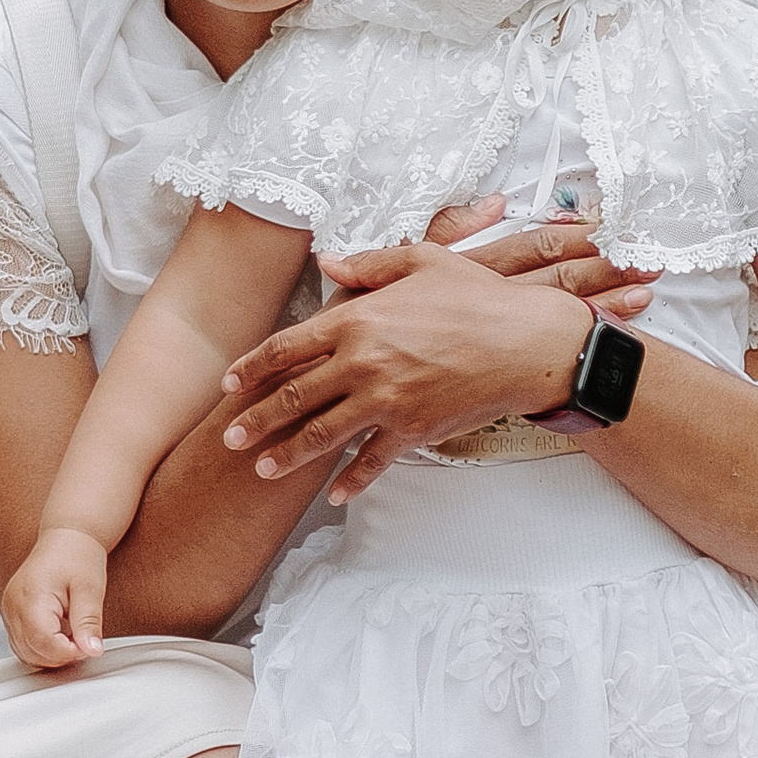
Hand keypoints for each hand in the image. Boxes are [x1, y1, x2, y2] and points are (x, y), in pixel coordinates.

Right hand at [0, 530, 107, 672]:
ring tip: (72, 637)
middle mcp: (14, 604)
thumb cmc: (77, 555)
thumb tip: (91, 649)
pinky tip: (59, 637)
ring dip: (50, 654)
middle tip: (83, 641)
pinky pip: (22, 644)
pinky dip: (41, 649)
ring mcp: (9, 610)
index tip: (86, 646)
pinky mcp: (12, 614)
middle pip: (31, 651)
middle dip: (60, 655)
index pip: (42, 641)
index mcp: (31, 596)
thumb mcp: (90, 589)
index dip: (67, 652)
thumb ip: (88, 622)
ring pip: (24, 652)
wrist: (66, 538)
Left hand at [219, 237, 656, 504]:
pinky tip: (333, 495)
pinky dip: (351, 480)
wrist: (529, 342)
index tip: (229, 383)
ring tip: (261, 469)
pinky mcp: (412, 431)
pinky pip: (372, 461)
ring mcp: (386, 401)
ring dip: (288, 455)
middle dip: (255, 421)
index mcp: (356, 319)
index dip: (252, 367)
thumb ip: (367, 265)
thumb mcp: (421, 261)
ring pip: (322, 435)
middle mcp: (362, 363)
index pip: (287, 347)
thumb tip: (326, 263)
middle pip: (293, 398)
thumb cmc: (478, 296)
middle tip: (229, 439)